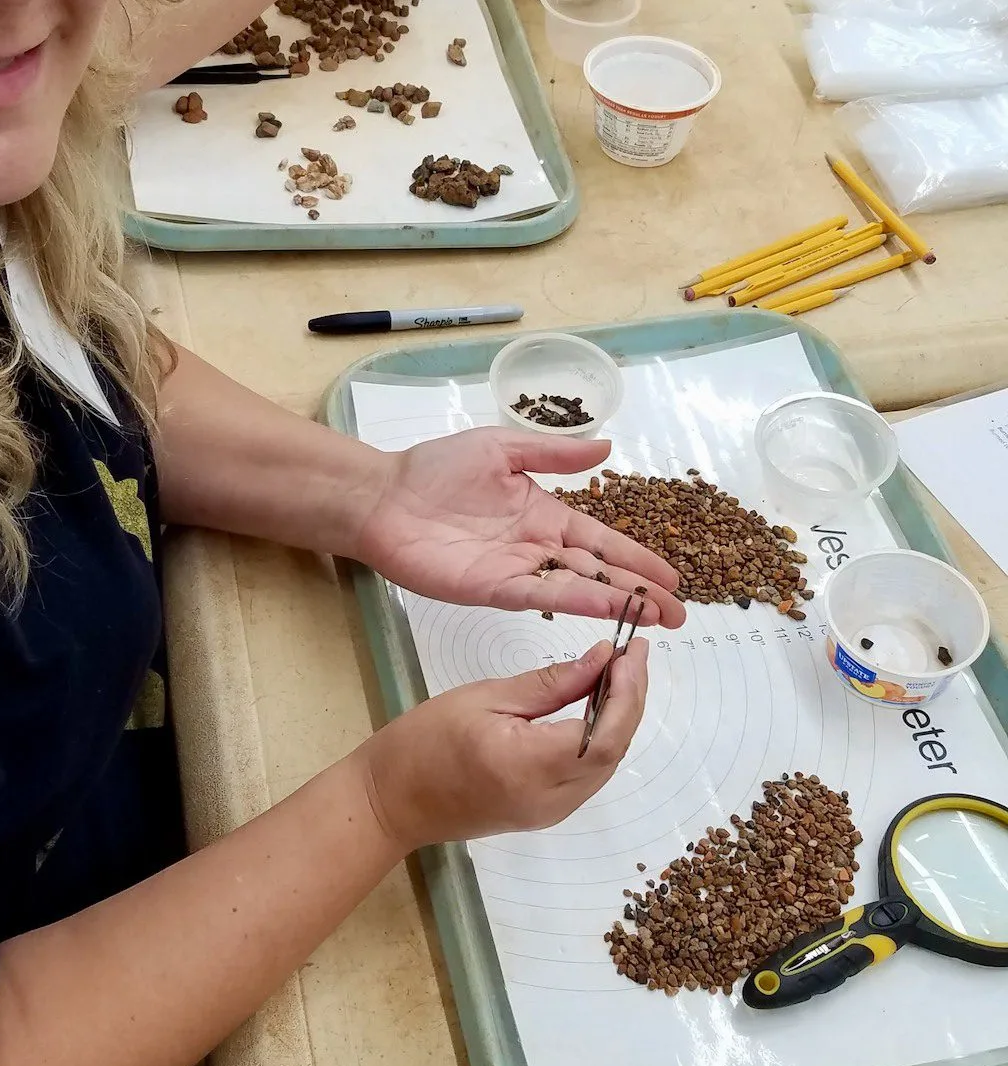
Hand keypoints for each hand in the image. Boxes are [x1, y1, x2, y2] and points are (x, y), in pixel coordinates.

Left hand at [353, 429, 685, 627]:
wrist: (384, 497)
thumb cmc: (435, 469)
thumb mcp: (503, 448)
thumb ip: (554, 453)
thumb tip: (606, 446)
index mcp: (544, 513)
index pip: (601, 540)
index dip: (637, 558)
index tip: (672, 577)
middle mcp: (537, 547)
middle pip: (599, 572)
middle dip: (640, 592)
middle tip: (680, 615)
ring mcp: (517, 571)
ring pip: (578, 589)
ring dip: (618, 603)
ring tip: (658, 619)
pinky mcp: (492, 589)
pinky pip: (542, 596)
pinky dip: (577, 602)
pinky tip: (608, 608)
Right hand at [362, 639, 648, 855]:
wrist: (391, 801)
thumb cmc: (424, 741)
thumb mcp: (485, 698)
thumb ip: (549, 683)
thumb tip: (601, 659)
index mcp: (531, 766)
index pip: (606, 733)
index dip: (628, 690)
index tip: (632, 649)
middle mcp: (551, 799)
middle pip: (615, 750)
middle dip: (631, 699)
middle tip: (631, 654)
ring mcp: (551, 813)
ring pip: (607, 764)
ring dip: (620, 718)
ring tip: (618, 672)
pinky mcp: (546, 813)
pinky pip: (589, 774)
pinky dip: (601, 737)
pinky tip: (596, 705)